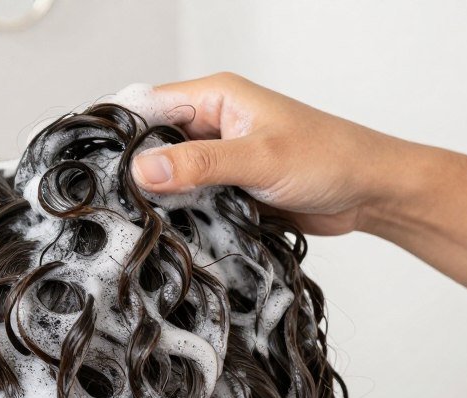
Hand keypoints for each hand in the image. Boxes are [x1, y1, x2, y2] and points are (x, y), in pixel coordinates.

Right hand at [125, 72, 400, 235]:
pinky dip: (180, 216)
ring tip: (135, 221)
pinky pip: (190, 202)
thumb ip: (200, 164)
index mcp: (216, 97)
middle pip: (153, 145)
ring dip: (158, 199)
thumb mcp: (260, 159)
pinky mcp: (226, 190)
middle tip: (113, 203)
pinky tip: (167, 232)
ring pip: (169, 178)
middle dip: (135, 172)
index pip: (149, 106)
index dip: (121, 134)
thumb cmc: (330, 159)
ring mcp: (218, 159)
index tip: (96, 166)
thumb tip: (143, 169)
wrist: (369, 193)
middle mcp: (212, 124)